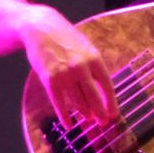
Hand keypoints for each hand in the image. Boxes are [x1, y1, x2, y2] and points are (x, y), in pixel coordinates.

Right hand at [23, 6, 118, 127]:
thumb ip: (93, 66)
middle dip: (99, 112)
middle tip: (102, 122)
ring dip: (84, 112)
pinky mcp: (50, 79)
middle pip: (94, 97)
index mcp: (94, 58)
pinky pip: (59, 103)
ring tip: (87, 118)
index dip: (111, 102)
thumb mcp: (85, 47)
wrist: (39, 28)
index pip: (107, 85)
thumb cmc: (64, 38)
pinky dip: (64, 116)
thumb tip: (101, 89)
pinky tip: (68, 124)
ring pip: (78, 101)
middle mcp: (81, 67)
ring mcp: (65, 74)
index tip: (113, 114)